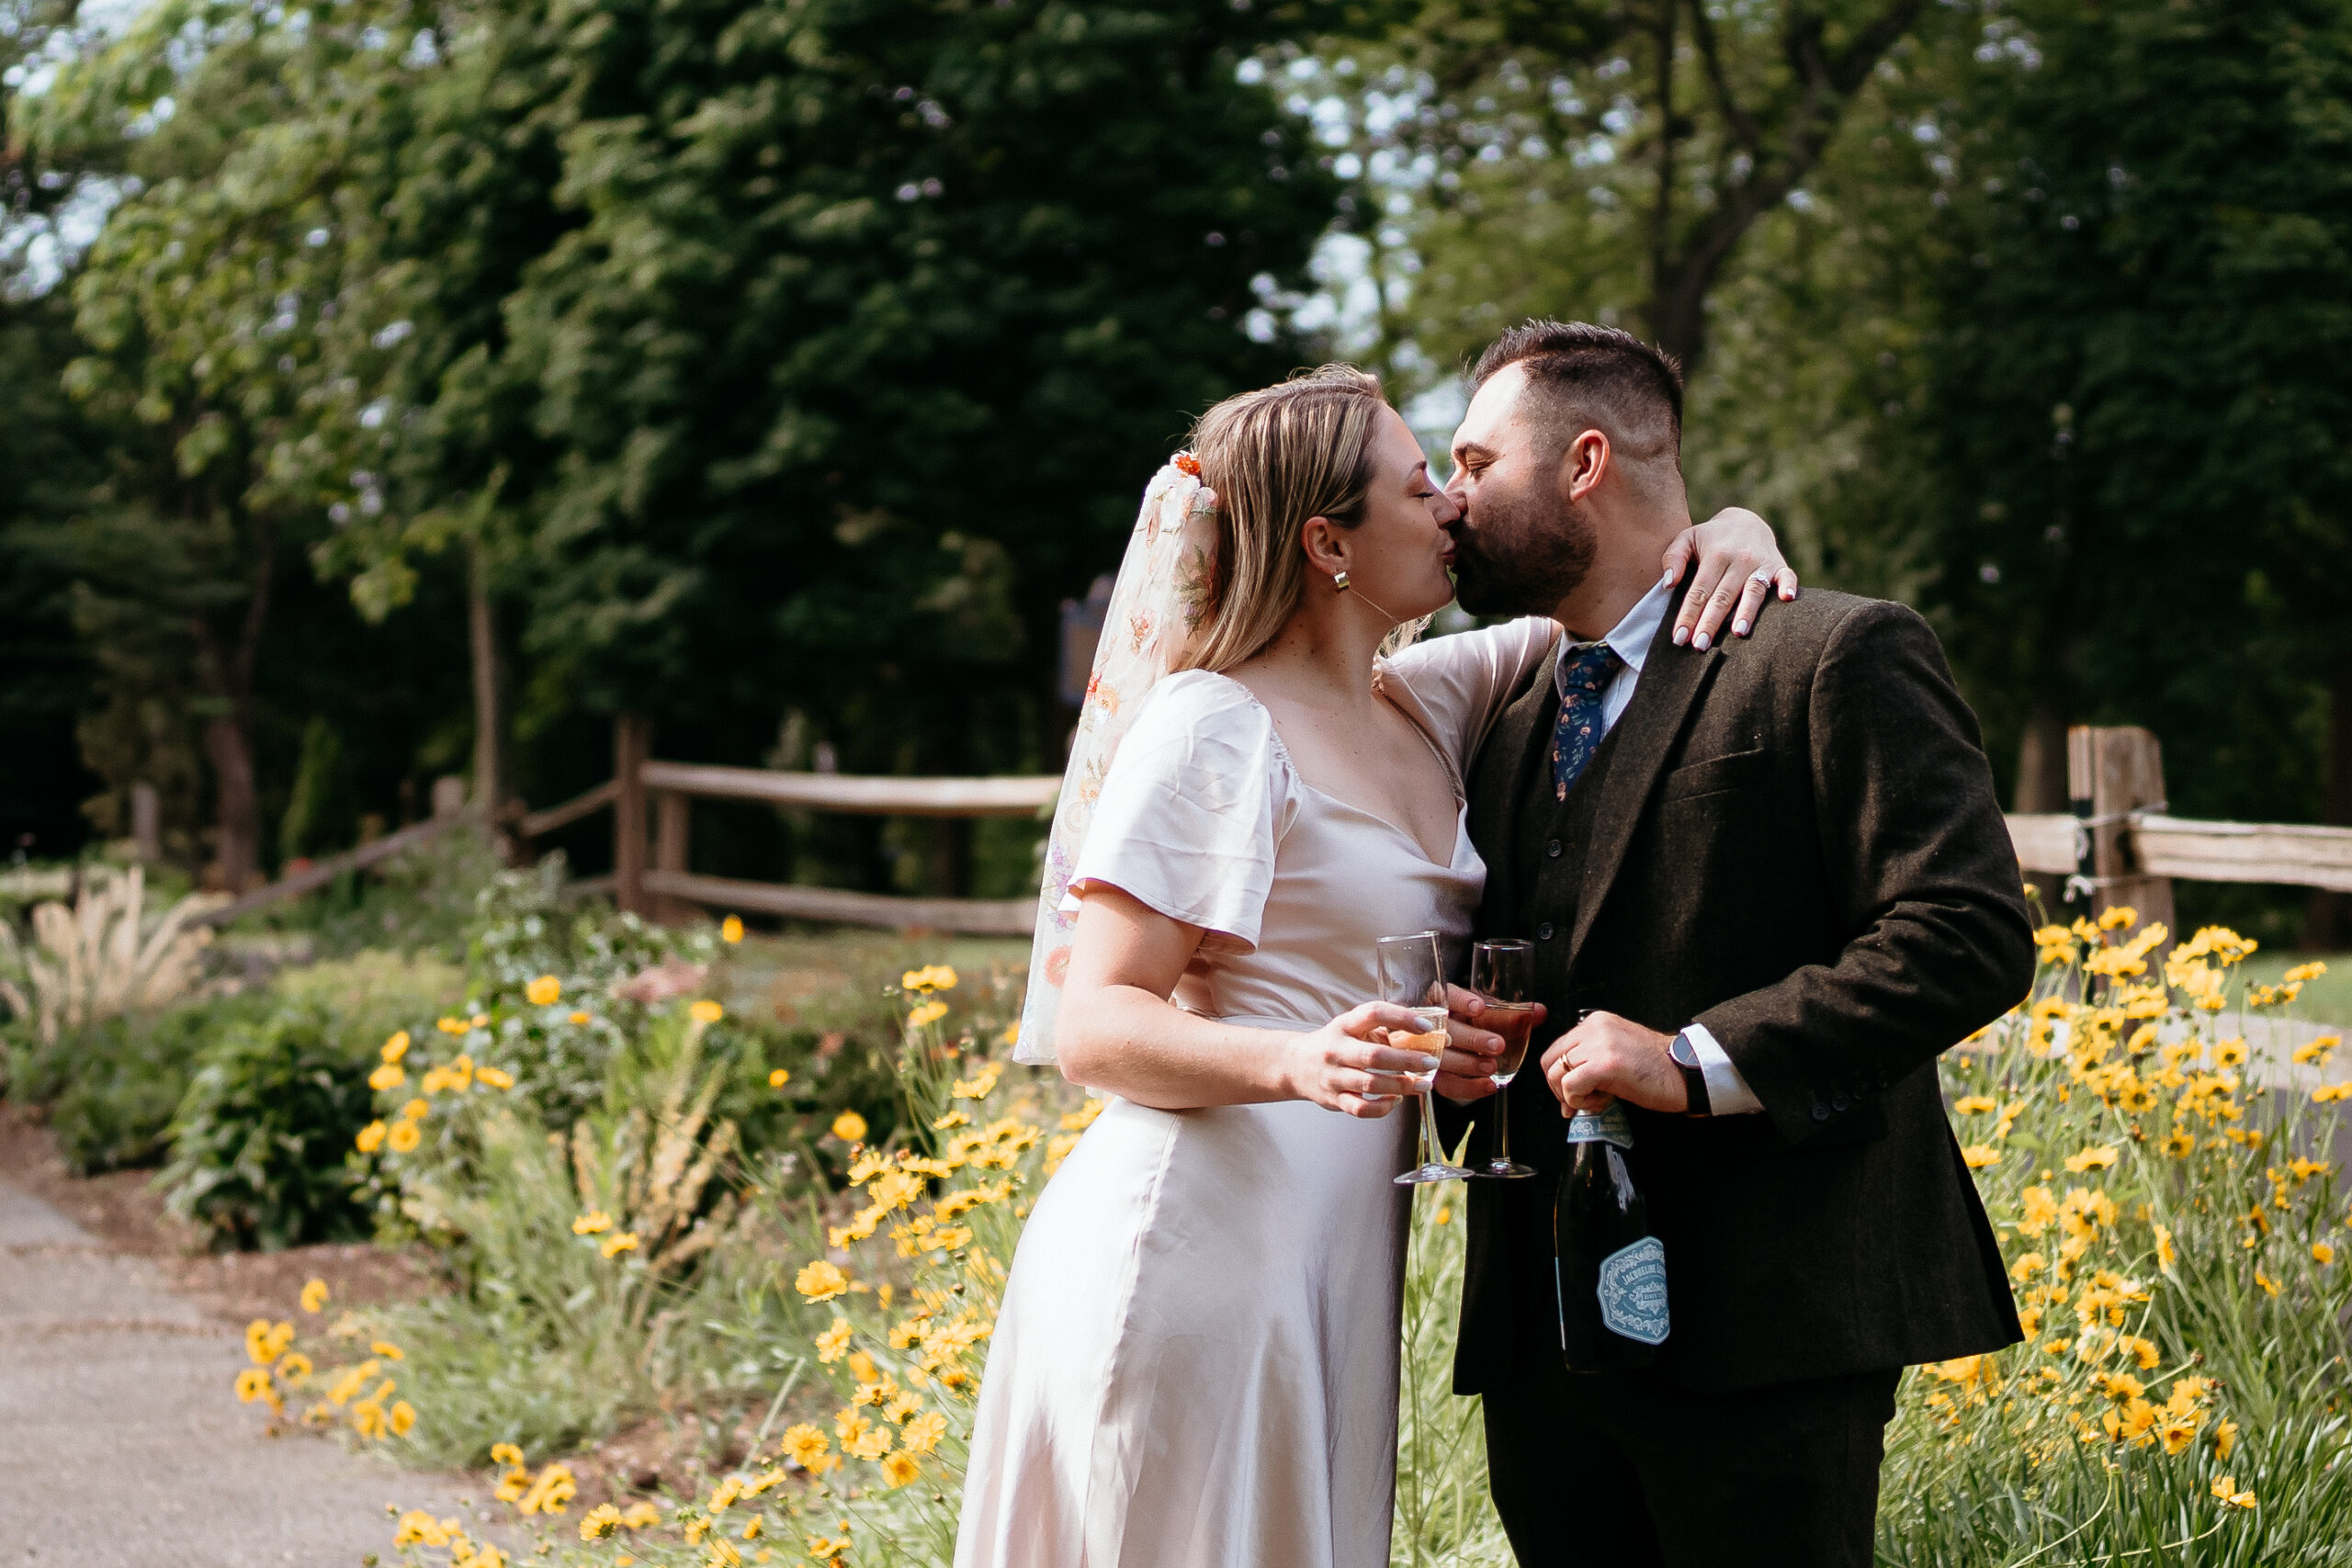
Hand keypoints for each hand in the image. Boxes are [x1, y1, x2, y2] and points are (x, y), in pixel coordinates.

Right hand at [1283, 1001, 1447, 1118]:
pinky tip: (1396, 1100)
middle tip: (1431, 1062)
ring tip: (1423, 1084)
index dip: (1401, 1018)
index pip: (1373, 1013)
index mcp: (1344, 1025)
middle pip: (1374, 1055)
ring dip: (1401, 1085)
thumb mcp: (1352, 1028)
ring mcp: (1333, 1077)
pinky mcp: (1334, 1100)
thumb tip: (1428, 1035)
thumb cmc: (1335, 1044)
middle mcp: (1336, 1050)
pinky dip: (1382, 1107)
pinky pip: (1360, 1109)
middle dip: (1407, 1059)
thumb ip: (1384, 1029)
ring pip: (1370, 1084)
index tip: (1425, 1026)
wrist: (1296, 1065)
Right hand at [1433, 984, 1541, 1101]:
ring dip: (1468, 1064)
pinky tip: (1488, 1086)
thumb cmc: (1467, 1023)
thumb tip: (1539, 1012)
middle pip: (1444, 1031)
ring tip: (1492, 1067)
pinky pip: (1447, 1085)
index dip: (1461, 1002)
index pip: (1445, 996)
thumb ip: (1511, 1013)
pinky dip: (1468, 1088)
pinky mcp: (1432, 1076)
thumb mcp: (1485, 1013)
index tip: (1479, 1007)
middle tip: (1497, 1044)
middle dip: (1471, 1038)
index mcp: (1442, 1002)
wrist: (1442, 1044)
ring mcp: (1426, 1052)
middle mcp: (1430, 1025)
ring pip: (1442, 1059)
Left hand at [1540, 1011, 1685, 1114]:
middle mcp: (1594, 1028)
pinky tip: (1601, 1101)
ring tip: (1598, 1100)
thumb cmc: (1657, 1068)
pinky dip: (1579, 1101)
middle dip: (1558, 1088)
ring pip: (1557, 1074)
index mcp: (1596, 1023)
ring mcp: (1599, 1044)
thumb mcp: (1617, 1051)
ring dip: (1572, 1096)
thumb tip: (1565, 1088)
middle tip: (1578, 1102)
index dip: (1559, 1076)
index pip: (1558, 1048)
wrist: (1686, 1072)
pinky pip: (1570, 1086)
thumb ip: (1591, 1060)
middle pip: (1550, 1061)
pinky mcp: (1604, 1064)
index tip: (1572, 1093)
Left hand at [1660, 506, 1798, 651]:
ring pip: (1753, 591)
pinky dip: (1789, 586)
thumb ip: (1673, 558)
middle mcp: (1739, 559)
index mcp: (1715, 555)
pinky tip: (1786, 599)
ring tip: (1738, 633)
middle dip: (1711, 622)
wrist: (1745, 522)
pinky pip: (1788, 576)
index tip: (1679, 638)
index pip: (1699, 590)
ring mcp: (1761, 562)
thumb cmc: (1710, 539)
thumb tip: (1668, 584)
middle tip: (1700, 646)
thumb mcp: (1687, 539)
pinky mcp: (1780, 565)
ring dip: (1747, 612)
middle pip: (1723, 596)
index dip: (1689, 615)